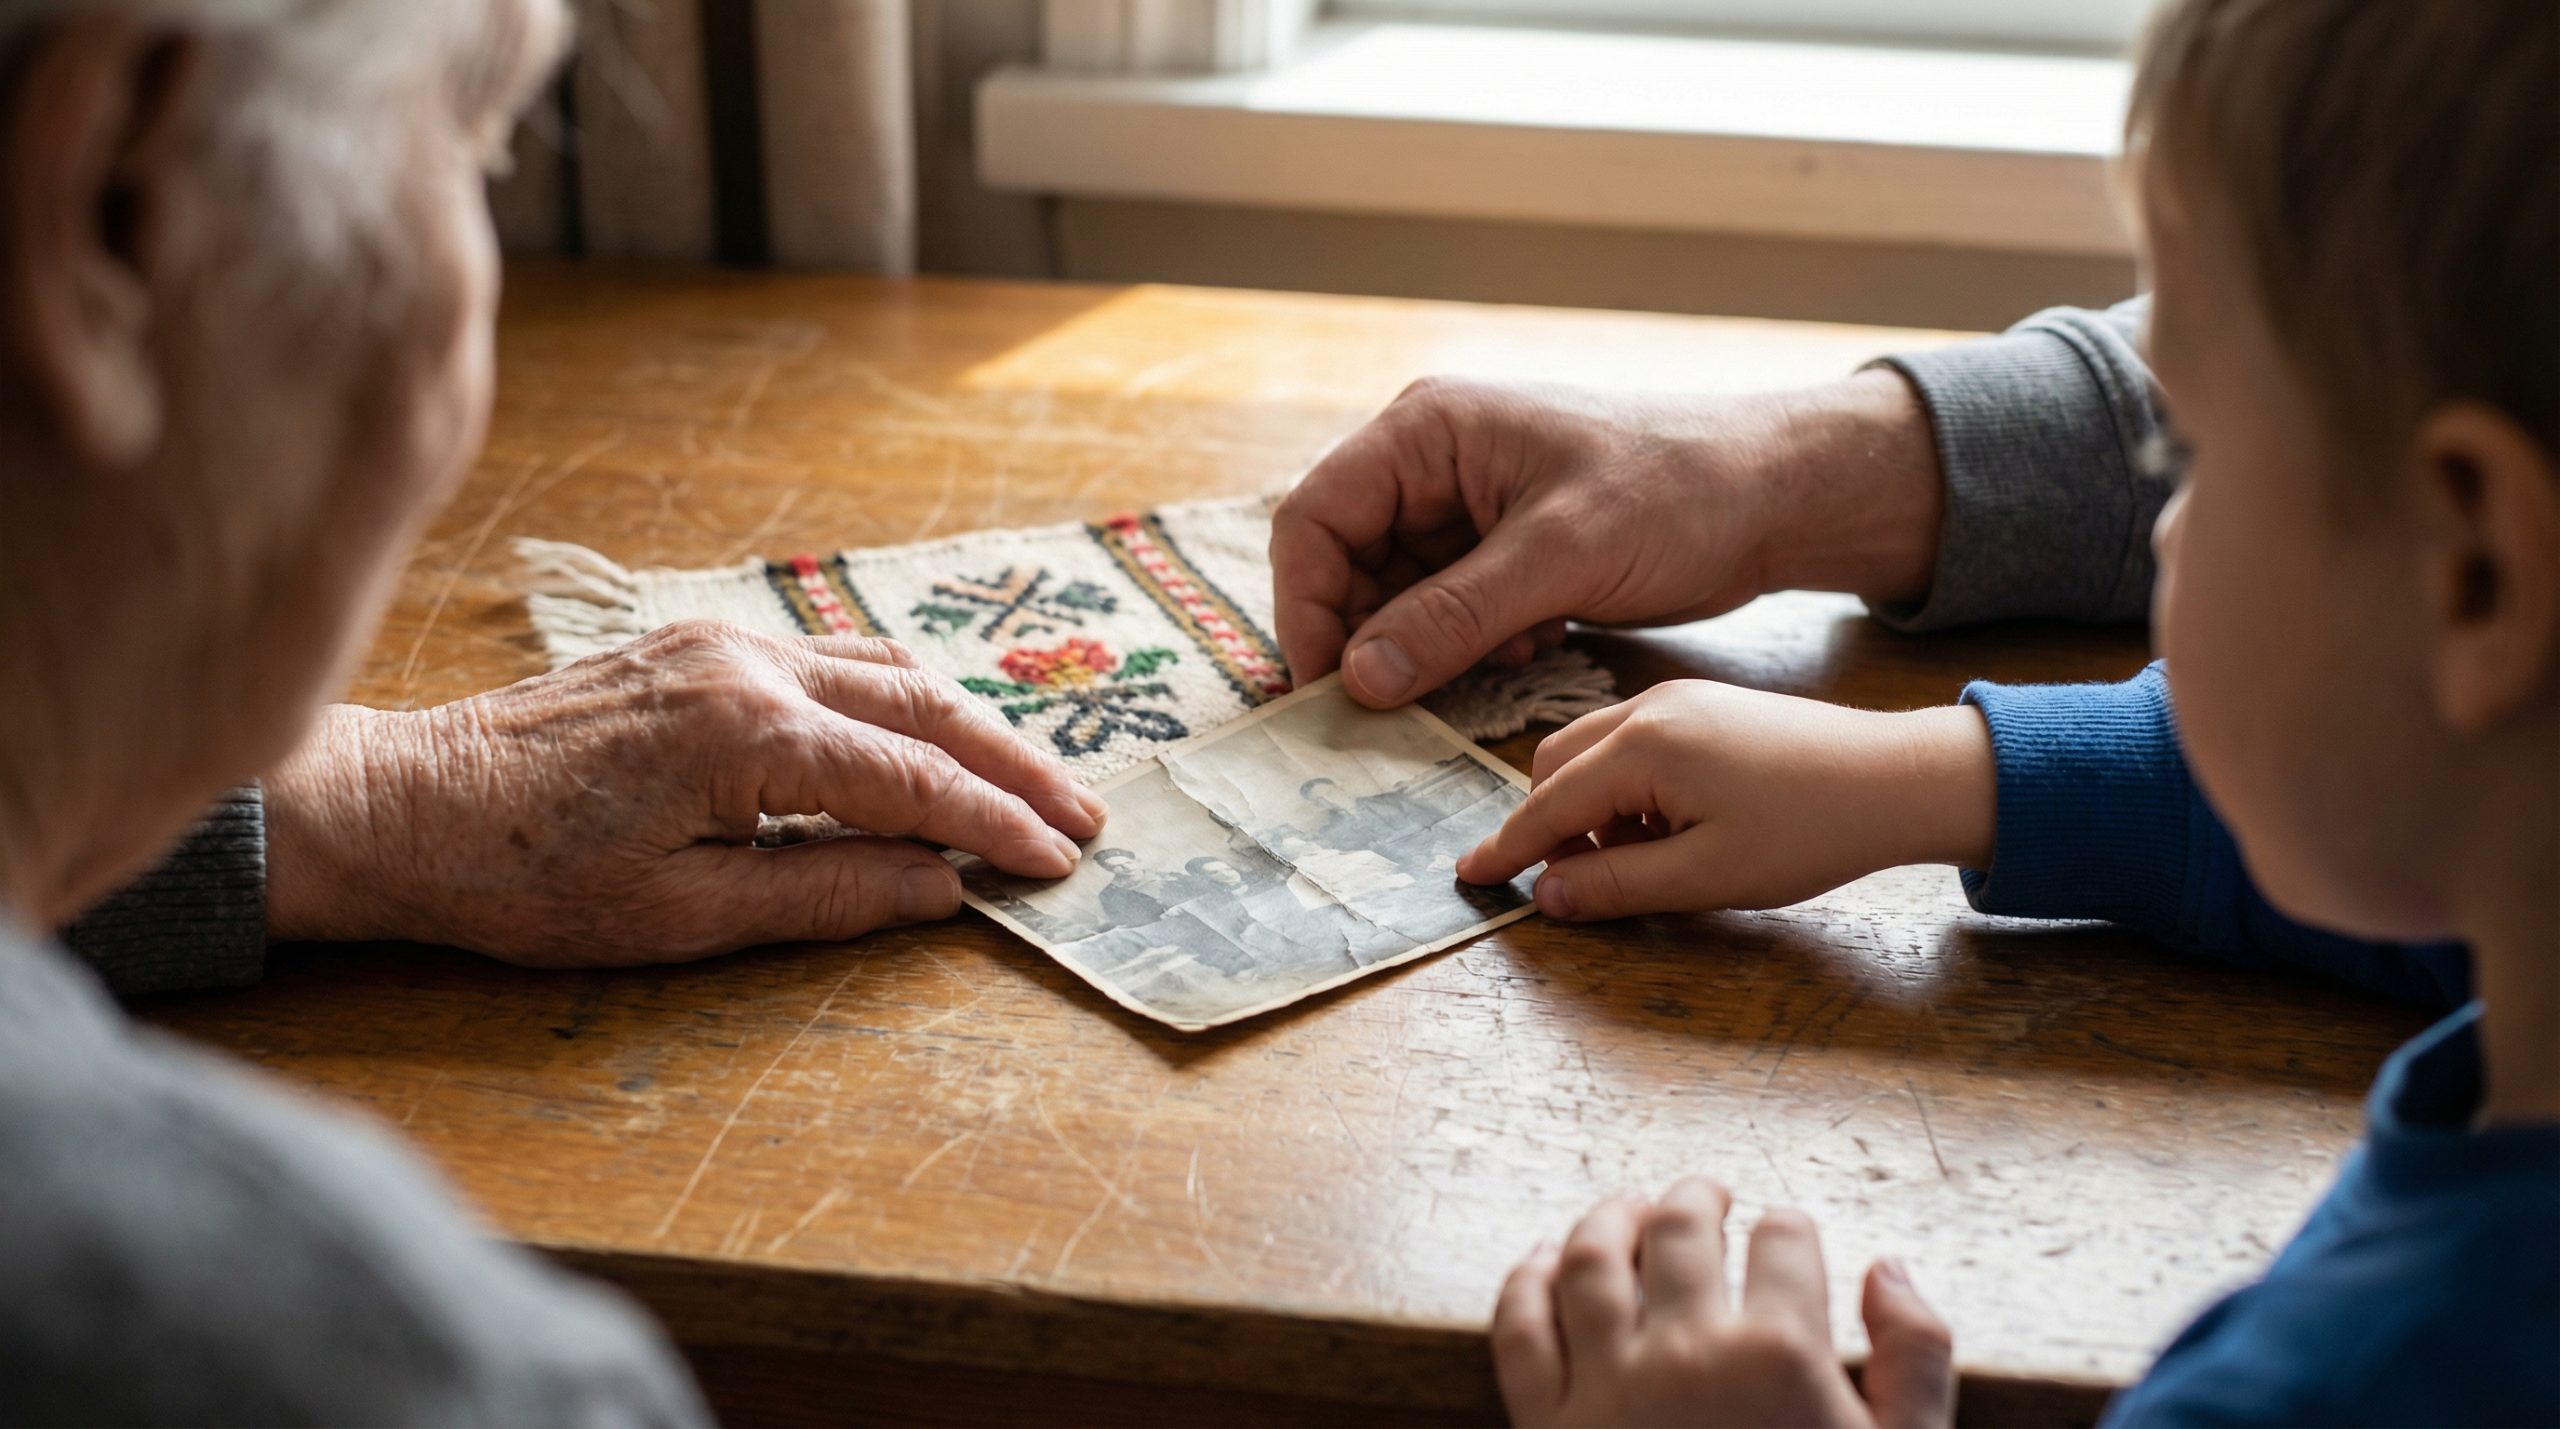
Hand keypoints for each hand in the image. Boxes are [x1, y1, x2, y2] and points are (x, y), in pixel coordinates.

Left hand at [262, 620, 1108, 963]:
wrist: (404, 806)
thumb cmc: (527, 880)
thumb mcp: (683, 916)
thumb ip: (825, 892)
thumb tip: (939, 889)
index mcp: (748, 736)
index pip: (914, 778)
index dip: (998, 824)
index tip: (1063, 864)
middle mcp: (749, 665)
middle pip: (923, 704)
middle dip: (1013, 765)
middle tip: (1086, 818)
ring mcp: (722, 641)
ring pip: (884, 667)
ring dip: (966, 725)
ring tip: (1031, 781)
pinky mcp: (699, 642)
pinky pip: (832, 657)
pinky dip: (901, 697)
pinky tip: (931, 732)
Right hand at [1269, 370, 1941, 706]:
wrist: (1775, 497)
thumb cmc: (1678, 491)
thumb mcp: (1560, 555)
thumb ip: (1452, 616)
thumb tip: (1359, 679)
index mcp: (1429, 430)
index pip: (1316, 519)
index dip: (1305, 606)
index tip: (1326, 688)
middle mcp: (1433, 464)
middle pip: (1345, 565)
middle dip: (1368, 638)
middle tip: (1391, 709)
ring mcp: (1465, 510)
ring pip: (1395, 600)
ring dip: (1427, 649)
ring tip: (1500, 659)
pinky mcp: (1502, 554)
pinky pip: (1446, 616)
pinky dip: (1471, 649)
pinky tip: (1533, 647)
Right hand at [1456, 681, 1993, 919]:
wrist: (1897, 778)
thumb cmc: (1810, 829)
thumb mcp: (1706, 877)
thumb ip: (1617, 885)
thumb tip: (1549, 896)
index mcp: (1643, 746)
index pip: (1547, 804)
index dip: (1507, 849)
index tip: (1470, 878)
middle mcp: (1649, 707)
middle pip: (1556, 766)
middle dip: (1549, 825)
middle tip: (1570, 883)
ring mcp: (1678, 699)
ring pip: (1592, 752)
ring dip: (1590, 808)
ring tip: (1641, 861)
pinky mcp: (1704, 705)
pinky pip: (1632, 743)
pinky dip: (1626, 788)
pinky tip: (1670, 829)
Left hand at [1493, 1181, 1953, 1428]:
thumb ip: (1916, 1360)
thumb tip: (1888, 1268)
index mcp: (1781, 1354)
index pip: (1784, 1239)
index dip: (1791, 1226)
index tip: (1788, 1230)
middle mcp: (1687, 1352)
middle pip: (1682, 1228)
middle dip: (1700, 1196)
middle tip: (1709, 1193)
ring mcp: (1606, 1387)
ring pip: (1591, 1258)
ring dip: (1610, 1217)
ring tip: (1630, 1208)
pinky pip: (1519, 1329)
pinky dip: (1525, 1282)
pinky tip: (1541, 1264)